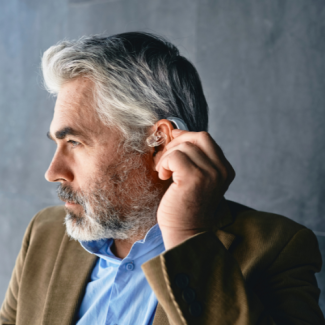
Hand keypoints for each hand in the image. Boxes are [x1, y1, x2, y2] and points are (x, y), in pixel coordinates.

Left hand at [156, 130, 234, 248]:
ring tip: (165, 173)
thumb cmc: (186, 207)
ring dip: (167, 157)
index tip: (173, 140)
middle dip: (177, 142)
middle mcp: (221, 170)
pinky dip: (164, 163)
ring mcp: (210, 174)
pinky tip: (164, 177)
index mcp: (225, 170)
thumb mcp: (198, 180)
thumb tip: (178, 134)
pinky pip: (175, 156)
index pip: (206, 140)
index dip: (187, 136)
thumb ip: (196, 160)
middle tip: (166, 159)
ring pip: (184, 147)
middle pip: (198, 138)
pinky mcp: (194, 178)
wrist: (185, 233)